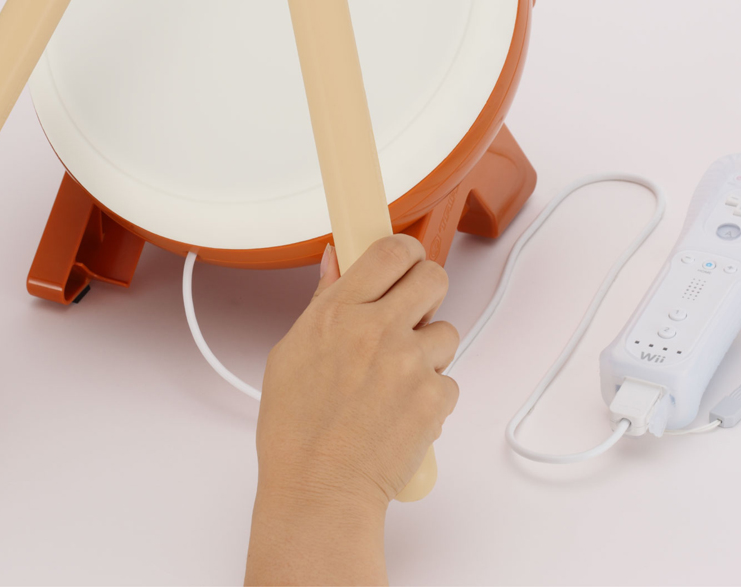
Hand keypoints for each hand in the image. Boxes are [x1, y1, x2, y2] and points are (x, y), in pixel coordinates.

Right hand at [246, 234, 459, 585]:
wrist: (320, 492)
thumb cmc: (296, 431)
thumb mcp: (291, 353)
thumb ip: (323, 301)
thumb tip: (335, 260)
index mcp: (337, 312)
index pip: (389, 250)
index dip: (404, 251)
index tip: (404, 260)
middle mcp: (376, 330)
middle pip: (433, 276)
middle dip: (427, 291)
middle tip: (413, 312)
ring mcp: (410, 363)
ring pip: (446, 332)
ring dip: (429, 351)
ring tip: (397, 381)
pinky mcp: (434, 397)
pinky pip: (449, 380)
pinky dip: (432, 395)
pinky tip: (402, 411)